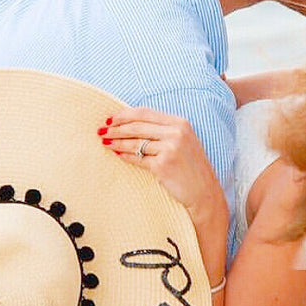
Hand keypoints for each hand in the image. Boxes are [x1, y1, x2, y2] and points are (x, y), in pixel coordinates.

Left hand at [101, 107, 226, 229]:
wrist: (203, 192)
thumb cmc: (190, 167)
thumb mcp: (182, 142)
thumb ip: (162, 130)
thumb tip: (130, 124)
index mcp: (180, 123)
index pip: (145, 113)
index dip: (125, 115)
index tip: (111, 119)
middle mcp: (176, 133)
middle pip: (137, 126)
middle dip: (117, 128)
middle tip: (102, 131)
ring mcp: (170, 149)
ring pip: (135, 142)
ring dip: (117, 142)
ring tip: (105, 142)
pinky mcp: (163, 165)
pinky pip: (138, 158)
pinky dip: (125, 156)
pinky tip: (117, 155)